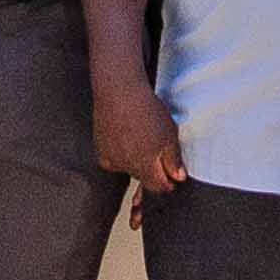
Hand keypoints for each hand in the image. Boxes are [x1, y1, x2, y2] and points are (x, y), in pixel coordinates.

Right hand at [95, 72, 186, 194]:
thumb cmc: (146, 110)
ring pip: (128, 169)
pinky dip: (120, 155)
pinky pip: (114, 161)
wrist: (119, 92)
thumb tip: (178, 177)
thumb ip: (174, 159)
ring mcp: (111, 160)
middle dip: (152, 171)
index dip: (167, 183)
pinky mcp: (100, 152)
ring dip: (136, 162)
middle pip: (143, 179)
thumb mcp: (169, 134)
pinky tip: (125, 140)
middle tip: (156, 151)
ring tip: (140, 140)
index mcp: (145, 165)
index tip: (171, 177)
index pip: (157, 186)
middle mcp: (126, 167)